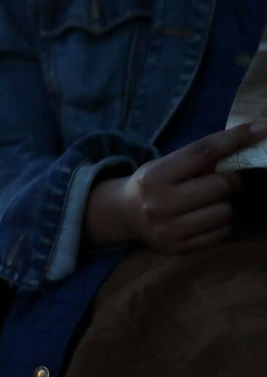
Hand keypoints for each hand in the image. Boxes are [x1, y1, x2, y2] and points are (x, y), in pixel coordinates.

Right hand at [85, 121, 266, 252]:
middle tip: (221, 182)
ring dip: (224, 204)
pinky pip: (222, 234)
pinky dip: (221, 224)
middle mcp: (159, 203)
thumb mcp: (166, 165)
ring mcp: (168, 229)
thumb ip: (199, 158)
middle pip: (220, 185)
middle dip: (229, 181)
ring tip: (209, 203)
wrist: (123, 216)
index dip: (236, 139)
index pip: (203, 152)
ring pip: (225, 212)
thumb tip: (247, 140)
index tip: (262, 129)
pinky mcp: (178, 248)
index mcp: (155, 176)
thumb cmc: (153, 183)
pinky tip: (206, 219)